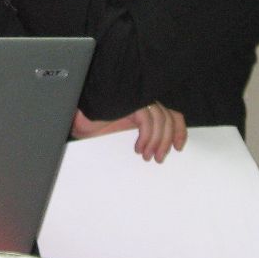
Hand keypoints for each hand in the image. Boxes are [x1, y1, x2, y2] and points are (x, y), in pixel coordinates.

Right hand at [71, 103, 186, 162]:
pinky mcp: (129, 102)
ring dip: (157, 141)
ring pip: (160, 119)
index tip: (178, 147)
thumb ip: (144, 136)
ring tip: (149, 155)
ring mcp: (136, 100)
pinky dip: (146, 136)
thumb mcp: (126, 136)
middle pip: (169, 117)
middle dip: (167, 140)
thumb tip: (162, 151)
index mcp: (144, 108)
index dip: (179, 130)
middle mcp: (143, 101)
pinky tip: (139, 147)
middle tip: (160, 157)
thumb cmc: (97, 127)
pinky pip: (146, 119)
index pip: (171, 114)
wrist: (79, 120)